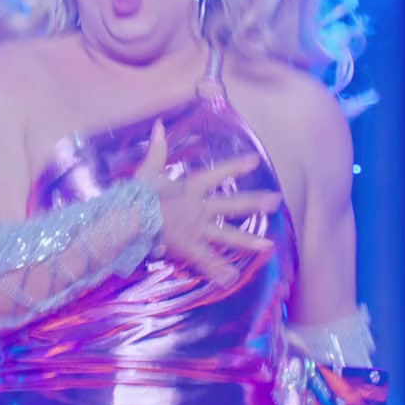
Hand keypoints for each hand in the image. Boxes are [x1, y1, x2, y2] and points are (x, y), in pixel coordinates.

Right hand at [135, 120, 280, 284]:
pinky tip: (232, 279)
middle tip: (276, 201)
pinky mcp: (188, 248)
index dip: (236, 167)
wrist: (128, 222)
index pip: (217, 174)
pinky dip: (218, 271)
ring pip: (227, 236)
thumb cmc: (136, 197)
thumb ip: (157, 150)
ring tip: (269, 245)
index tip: (255, 161)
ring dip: (248, 241)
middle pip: (232, 205)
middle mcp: (198, 208)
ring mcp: (196, 230)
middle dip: (255, 203)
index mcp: (190, 187)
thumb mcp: (147, 171)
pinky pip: (206, 261)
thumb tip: (159, 125)